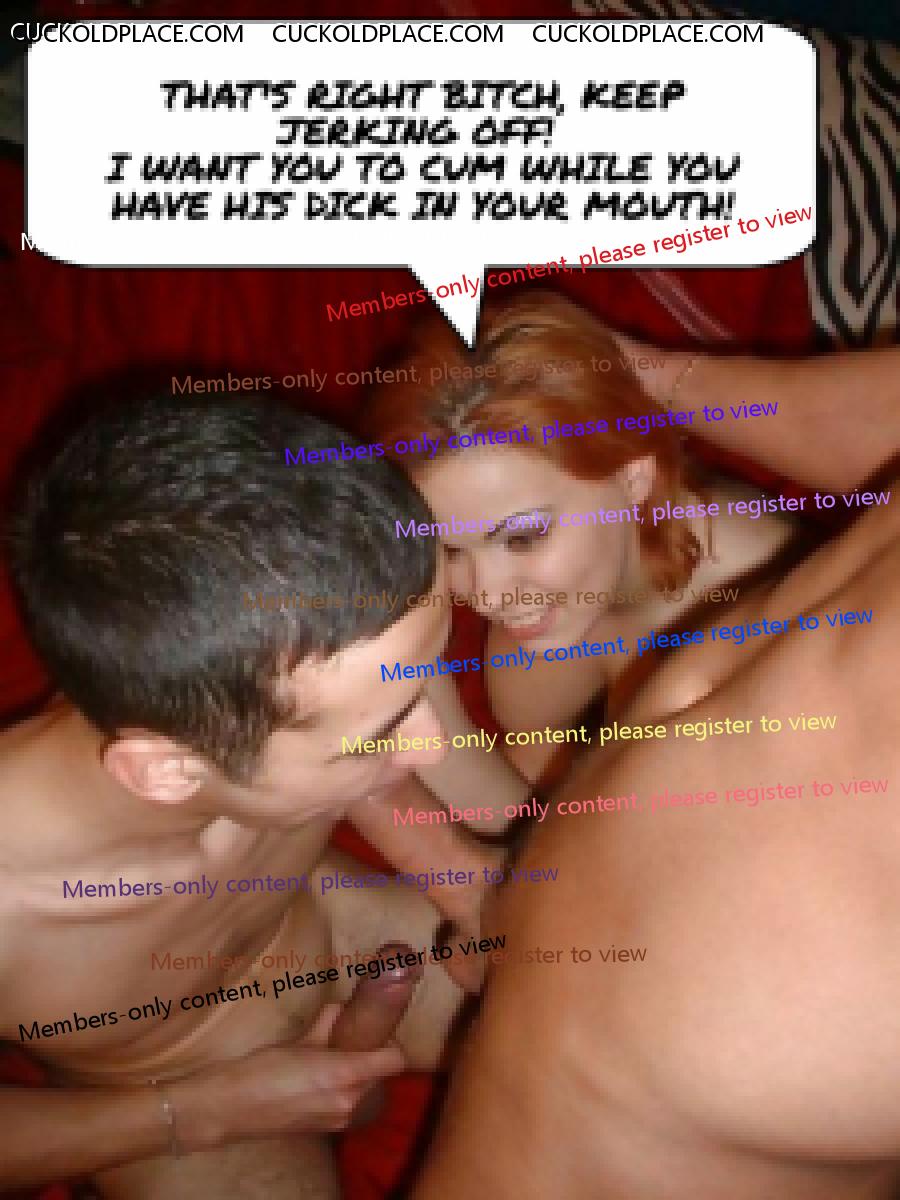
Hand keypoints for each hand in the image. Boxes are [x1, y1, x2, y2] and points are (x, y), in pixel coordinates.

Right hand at [175, 1005, 405, 1148]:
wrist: (233, 1106)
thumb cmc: (263, 1069)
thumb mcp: (300, 1039)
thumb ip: (328, 1022)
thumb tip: (342, 1008)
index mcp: (344, 1075)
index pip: (395, 1061)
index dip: (391, 1043)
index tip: (379, 1031)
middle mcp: (348, 1101)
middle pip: (380, 1075)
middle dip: (370, 1056)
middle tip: (352, 1039)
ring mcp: (338, 1120)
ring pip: (364, 1091)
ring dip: (356, 1074)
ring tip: (331, 1058)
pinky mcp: (326, 1129)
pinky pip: (347, 1104)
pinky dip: (342, 1090)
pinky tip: (318, 1079)